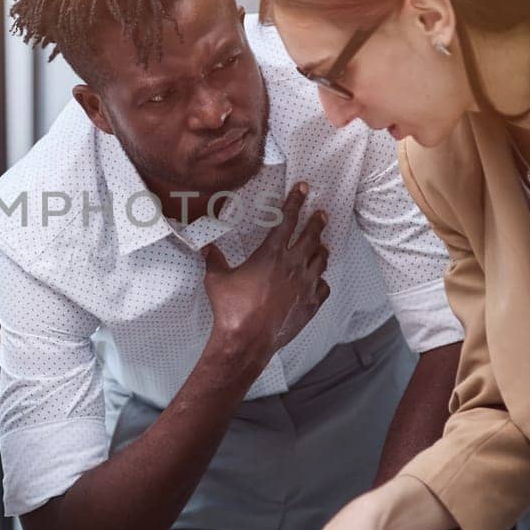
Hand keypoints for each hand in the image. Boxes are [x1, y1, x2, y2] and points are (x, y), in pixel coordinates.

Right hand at [203, 183, 329, 369]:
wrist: (247, 340)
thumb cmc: (231, 308)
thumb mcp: (216, 280)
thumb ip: (214, 260)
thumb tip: (206, 248)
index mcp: (271, 254)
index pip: (287, 220)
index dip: (295, 202)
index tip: (303, 189)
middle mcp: (293, 265)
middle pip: (311, 236)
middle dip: (317, 222)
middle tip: (321, 213)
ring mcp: (305, 285)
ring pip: (322, 259)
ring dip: (322, 249)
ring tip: (322, 244)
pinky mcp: (311, 304)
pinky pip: (323, 286)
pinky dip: (322, 280)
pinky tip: (318, 279)